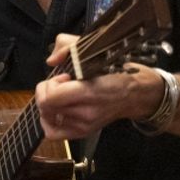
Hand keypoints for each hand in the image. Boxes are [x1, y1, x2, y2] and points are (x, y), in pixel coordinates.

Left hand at [37, 33, 158, 138]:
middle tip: (60, 85)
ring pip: (47, 118)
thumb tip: (51, 61)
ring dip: (48, 104)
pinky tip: (55, 111)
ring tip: (60, 96)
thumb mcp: (92, 50)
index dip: (50, 84)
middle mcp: (86, 113)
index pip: (51, 97)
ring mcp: (84, 125)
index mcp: (89, 92)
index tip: (63, 77)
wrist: (133, 94)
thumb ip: (67, 46)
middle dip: (46, 91)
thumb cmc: (113, 71)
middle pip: (45, 107)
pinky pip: (53, 134)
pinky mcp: (83, 132)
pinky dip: (48, 121)